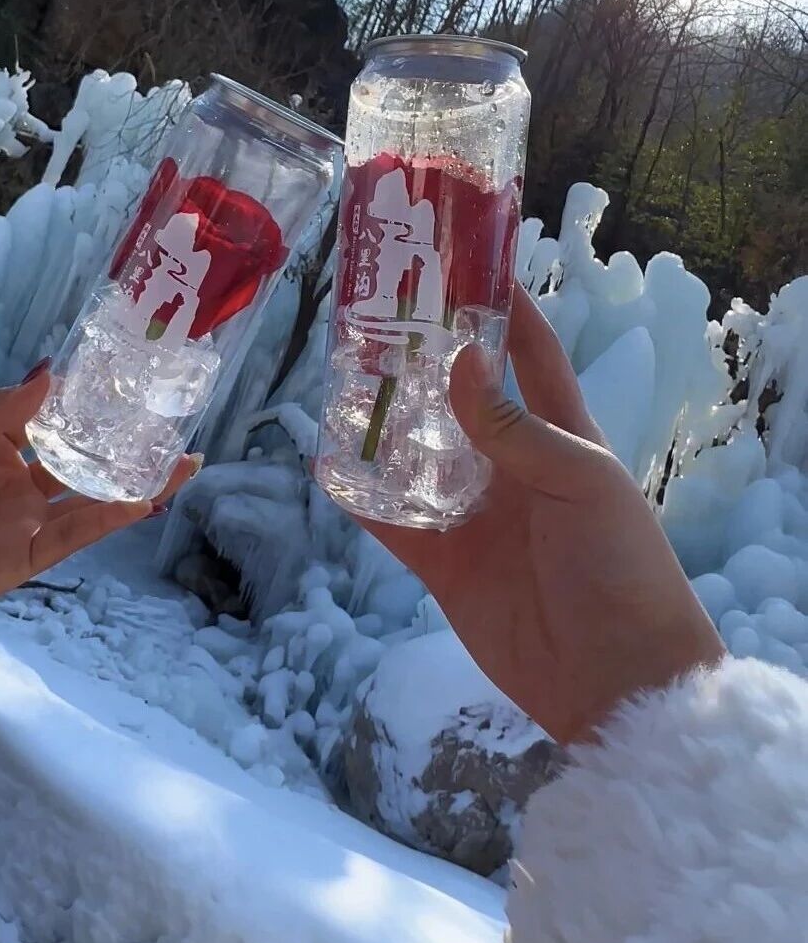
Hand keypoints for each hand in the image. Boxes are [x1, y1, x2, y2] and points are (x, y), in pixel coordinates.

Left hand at [0, 368, 198, 637]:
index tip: (139, 381)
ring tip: (182, 461)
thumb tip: (53, 374)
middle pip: (84, 457)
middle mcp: (15, 478)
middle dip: (129, 444)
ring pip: (90, 496)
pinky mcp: (21, 559)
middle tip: (176, 423)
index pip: (56, 417)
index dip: (95, 403)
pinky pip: (73, 536)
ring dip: (134, 481)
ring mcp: (21, 520)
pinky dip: (108, 516)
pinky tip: (140, 498)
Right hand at [356, 284, 724, 742]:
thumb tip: (461, 360)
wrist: (614, 681)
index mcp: (560, 435)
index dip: (503, 309)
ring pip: (416, 455)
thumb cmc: (618, 567)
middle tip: (369, 319)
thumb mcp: (580, 482)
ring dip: (381, 424)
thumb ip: (514, 427)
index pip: (531, 355)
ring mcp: (474, 514)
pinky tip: (324, 465)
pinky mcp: (443, 564)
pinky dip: (359, 496)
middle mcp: (512, 465)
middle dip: (420, 361)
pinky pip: (391, 521)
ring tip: (335, 381)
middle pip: (458, 399)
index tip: (462, 261)